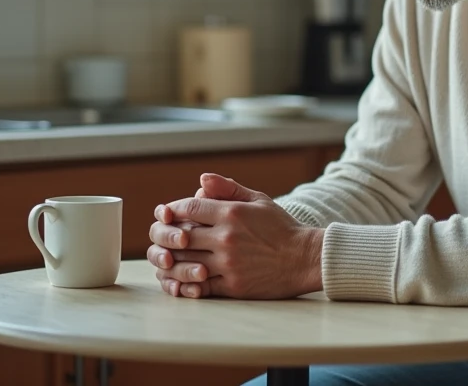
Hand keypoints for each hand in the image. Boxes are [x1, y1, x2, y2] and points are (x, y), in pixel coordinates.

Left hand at [148, 173, 323, 298]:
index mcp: (231, 213)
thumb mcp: (258, 200)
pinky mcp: (232, 286)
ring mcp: (228, 264)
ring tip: (167, 259)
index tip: (167, 214)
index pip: (188, 208)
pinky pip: (199, 286)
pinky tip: (182, 279)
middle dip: (166, 236)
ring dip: (172, 261)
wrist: (304, 258)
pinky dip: (186, 283)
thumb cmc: (281, 227)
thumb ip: (228, 188)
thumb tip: (201, 180)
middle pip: (180, 237)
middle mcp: (226, 238)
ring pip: (185, 263)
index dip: (172, 210)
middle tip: (162, 238)